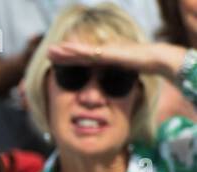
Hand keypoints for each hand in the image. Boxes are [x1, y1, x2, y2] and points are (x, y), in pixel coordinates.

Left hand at [46, 39, 185, 77]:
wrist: (153, 58)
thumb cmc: (141, 65)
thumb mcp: (121, 75)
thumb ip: (112, 80)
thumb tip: (105, 92)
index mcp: (104, 58)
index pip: (82, 60)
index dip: (69, 59)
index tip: (56, 60)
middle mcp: (102, 52)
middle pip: (78, 53)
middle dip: (63, 52)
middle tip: (48, 51)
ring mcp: (104, 51)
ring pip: (80, 50)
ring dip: (65, 50)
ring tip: (50, 49)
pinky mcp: (107, 52)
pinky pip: (88, 52)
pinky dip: (76, 50)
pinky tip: (66, 49)